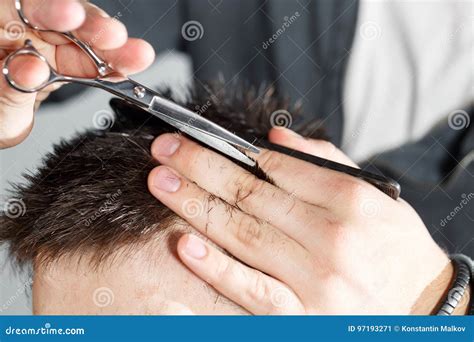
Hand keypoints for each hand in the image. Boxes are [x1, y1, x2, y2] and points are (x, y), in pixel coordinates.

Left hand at [0, 0, 154, 147]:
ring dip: (113, 48)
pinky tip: (127, 68)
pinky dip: (114, 66)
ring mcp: (49, 45)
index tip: (71, 15)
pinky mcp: (68, 61)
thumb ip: (11, 89)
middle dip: (93, 27)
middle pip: (65, 20)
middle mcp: (25, 31)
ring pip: (86, 38)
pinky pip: (95, 61)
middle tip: (114, 37)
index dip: (51, 8)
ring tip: (135, 55)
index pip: (25, 9)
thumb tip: (32, 69)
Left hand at [147, 127, 455, 313]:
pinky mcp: (304, 316)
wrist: (422, 307)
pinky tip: (186, 244)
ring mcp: (316, 279)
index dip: (231, 150)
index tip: (197, 138)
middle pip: (251, 194)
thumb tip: (274, 139)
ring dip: (196, 206)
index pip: (278, 168)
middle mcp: (332, 237)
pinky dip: (218, 268)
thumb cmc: (394, 246)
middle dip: (201, 168)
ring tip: (162, 183)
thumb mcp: (374, 195)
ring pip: (243, 235)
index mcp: (350, 200)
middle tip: (165, 151)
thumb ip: (324, 163)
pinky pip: (253, 290)